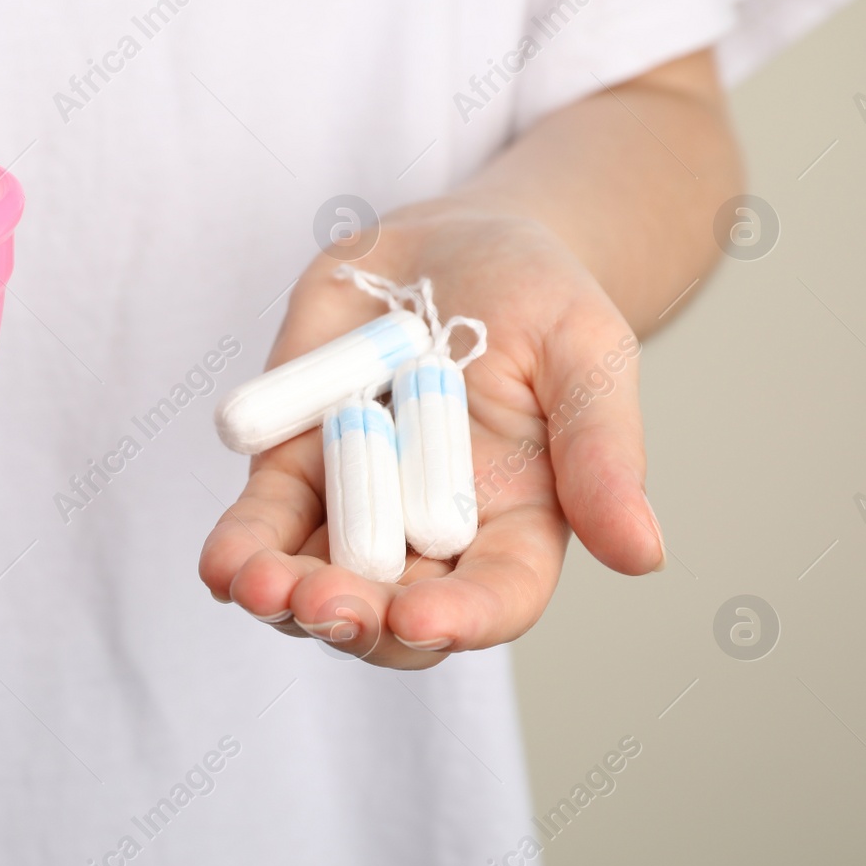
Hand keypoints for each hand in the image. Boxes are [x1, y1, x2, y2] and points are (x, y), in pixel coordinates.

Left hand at [199, 200, 664, 667]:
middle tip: (323, 602)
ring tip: (255, 586)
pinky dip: (240, 547)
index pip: (495, 596)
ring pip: (315, 579)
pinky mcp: (293, 468)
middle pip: (392, 613)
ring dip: (282, 594)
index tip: (421, 618)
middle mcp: (431, 536)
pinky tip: (221, 565)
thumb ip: (604, 452)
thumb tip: (644, 555)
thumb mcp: (586, 354)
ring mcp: (354, 508)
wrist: (453, 247)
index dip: (461, 618)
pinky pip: (264, 521)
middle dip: (355, 618)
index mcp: (517, 524)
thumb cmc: (538, 300)